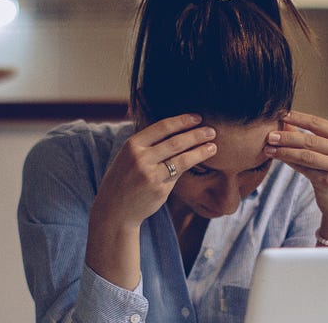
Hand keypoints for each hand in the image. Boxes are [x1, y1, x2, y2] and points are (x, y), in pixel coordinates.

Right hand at [91, 113, 217, 228]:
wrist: (114, 210)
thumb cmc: (124, 179)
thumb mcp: (127, 156)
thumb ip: (147, 145)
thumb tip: (177, 130)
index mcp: (132, 145)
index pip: (162, 127)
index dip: (182, 121)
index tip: (197, 118)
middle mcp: (140, 158)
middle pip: (176, 142)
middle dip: (197, 135)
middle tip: (212, 130)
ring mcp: (150, 176)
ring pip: (182, 160)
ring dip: (200, 152)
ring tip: (213, 147)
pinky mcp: (159, 190)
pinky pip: (178, 175)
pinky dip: (190, 167)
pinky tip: (201, 163)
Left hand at [265, 110, 327, 242]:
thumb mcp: (326, 151)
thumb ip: (307, 136)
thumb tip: (284, 121)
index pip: (317, 122)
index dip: (297, 117)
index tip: (280, 114)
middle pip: (310, 139)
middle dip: (287, 136)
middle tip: (269, 135)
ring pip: (305, 154)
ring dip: (284, 150)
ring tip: (268, 148)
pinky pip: (304, 169)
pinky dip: (289, 162)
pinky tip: (277, 158)